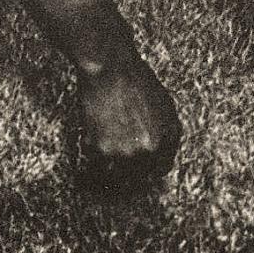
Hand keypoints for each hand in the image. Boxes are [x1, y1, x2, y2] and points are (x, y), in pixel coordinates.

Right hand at [74, 57, 182, 195]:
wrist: (110, 68)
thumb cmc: (137, 81)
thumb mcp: (166, 105)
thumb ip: (167, 131)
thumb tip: (163, 151)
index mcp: (168, 139)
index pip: (162, 169)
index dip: (151, 173)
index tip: (141, 175)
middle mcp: (150, 150)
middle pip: (140, 179)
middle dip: (130, 181)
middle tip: (119, 184)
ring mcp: (126, 152)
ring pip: (118, 180)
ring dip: (109, 184)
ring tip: (99, 183)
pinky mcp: (102, 149)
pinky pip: (97, 172)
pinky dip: (90, 176)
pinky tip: (85, 176)